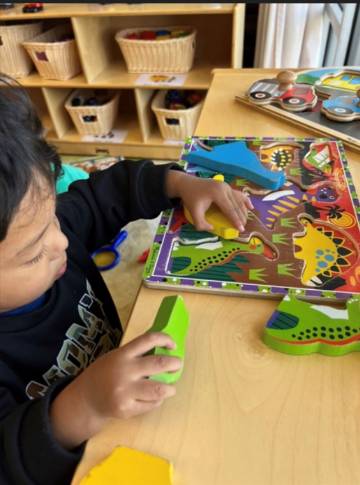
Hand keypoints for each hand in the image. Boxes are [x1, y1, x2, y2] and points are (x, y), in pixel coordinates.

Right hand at [50, 332, 180, 447]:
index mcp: (123, 354)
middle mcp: (124, 371)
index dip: (165, 339)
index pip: (148, 340)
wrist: (86, 399)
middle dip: (174, 363)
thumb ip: (135, 354)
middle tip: (178, 365)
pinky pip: (151, 404)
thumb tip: (164, 350)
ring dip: (170, 388)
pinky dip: (157, 401)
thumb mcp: (116, 357)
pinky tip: (154, 398)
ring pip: (159, 389)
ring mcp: (125, 391)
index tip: (172, 344)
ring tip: (171, 387)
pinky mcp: (126, 409)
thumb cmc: (105, 374)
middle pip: (159, 363)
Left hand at [166, 170, 252, 231]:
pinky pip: (238, 194)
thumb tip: (213, 228)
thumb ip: (201, 223)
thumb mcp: (193, 212)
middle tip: (243, 228)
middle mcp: (224, 188)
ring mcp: (226, 186)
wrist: (187, 184)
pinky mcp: (226, 186)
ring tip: (245, 221)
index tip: (241, 229)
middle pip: (236, 205)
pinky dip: (245, 200)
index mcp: (217, 193)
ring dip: (244, 210)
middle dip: (241, 217)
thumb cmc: (191, 198)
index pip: (230, 209)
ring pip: (239, 199)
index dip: (236, 220)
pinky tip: (250, 207)